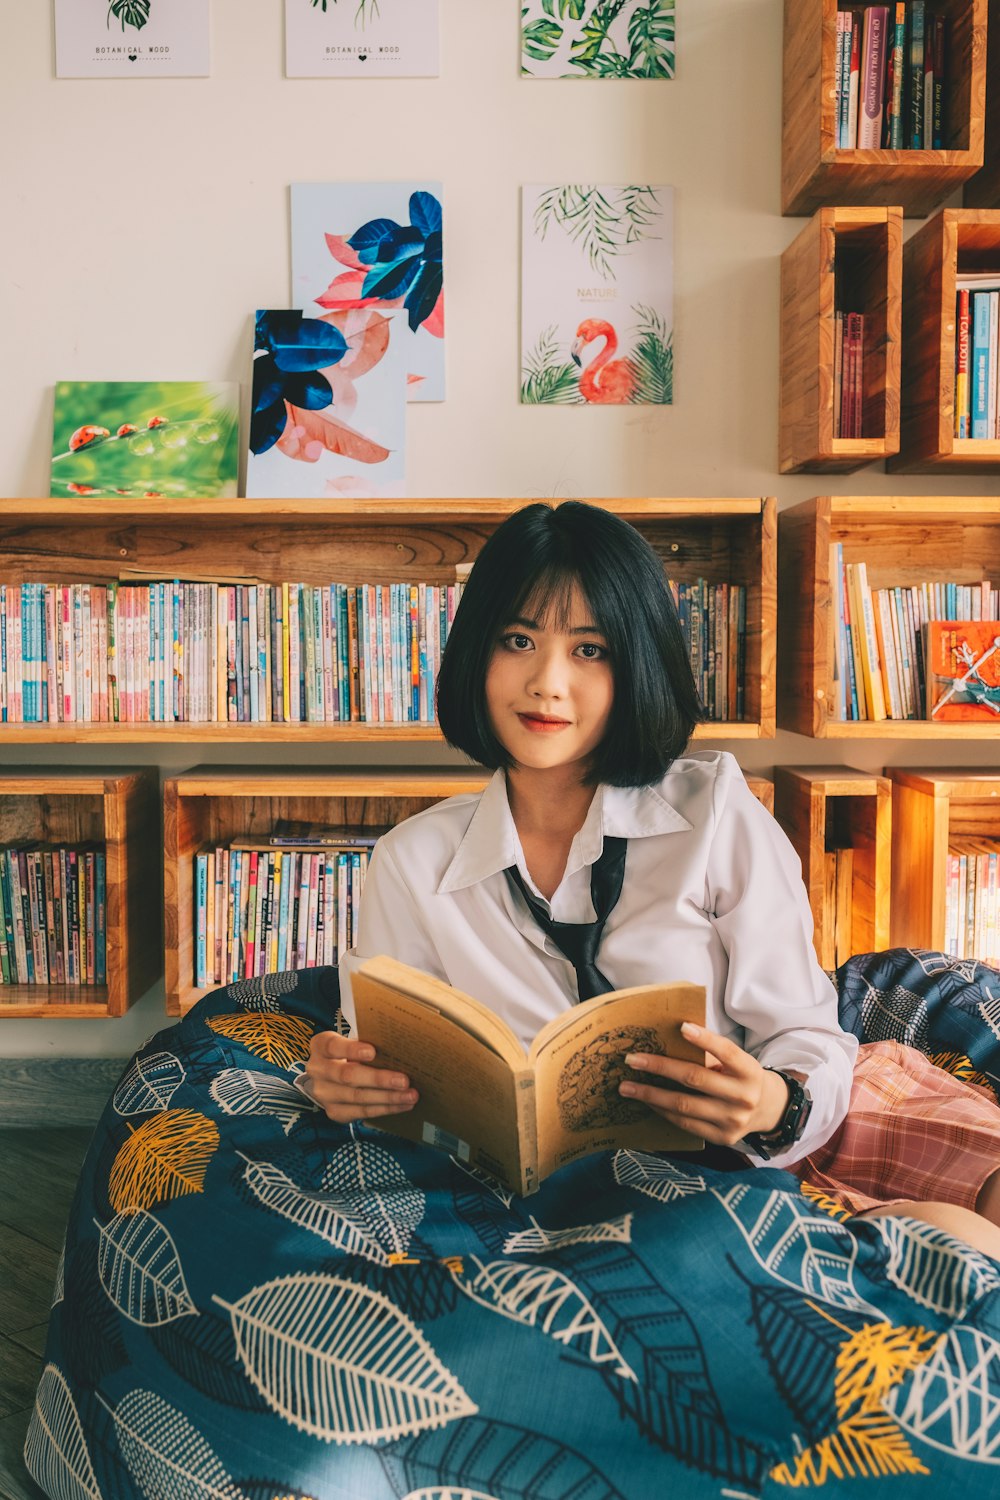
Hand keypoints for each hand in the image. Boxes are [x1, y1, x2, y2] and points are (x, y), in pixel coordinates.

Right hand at [304, 1031, 418, 1123]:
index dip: (352, 1050)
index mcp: (321, 1046)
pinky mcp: (334, 1112)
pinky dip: (385, 1108)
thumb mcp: (352, 1041)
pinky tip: (403, 1104)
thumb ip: (368, 1041)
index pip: (333, 1046)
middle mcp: (318, 1070)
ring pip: (357, 1097)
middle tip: (404, 1080)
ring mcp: (324, 1094)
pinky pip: (362, 1112)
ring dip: (388, 1097)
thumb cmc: (349, 1051)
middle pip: (347, 1076)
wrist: (330, 1074)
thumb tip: (400, 1048)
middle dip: (378, 1079)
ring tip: (410, 1095)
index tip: (373, 1052)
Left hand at [618, 1022, 789, 1148]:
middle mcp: (743, 1097)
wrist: (768, 1110)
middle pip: (695, 1079)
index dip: (705, 1039)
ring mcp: (733, 1120)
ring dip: (651, 1095)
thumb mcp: (737, 1062)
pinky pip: (686, 1124)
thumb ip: (712, 1053)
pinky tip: (647, 1102)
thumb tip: (671, 1037)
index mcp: (749, 1071)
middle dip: (659, 1067)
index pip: (726, 1052)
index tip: (682, 1027)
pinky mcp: (722, 1138)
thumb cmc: (742, 1077)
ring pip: (684, 1105)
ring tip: (627, 1088)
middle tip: (632, 1060)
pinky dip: (663, 1111)